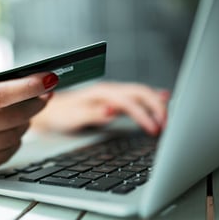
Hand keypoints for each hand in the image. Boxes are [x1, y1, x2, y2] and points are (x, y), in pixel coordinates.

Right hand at [0, 72, 58, 177]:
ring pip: (13, 138)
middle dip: (35, 105)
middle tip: (43, 95)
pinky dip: (13, 143)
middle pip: (13, 118)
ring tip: (23, 114)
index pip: (0, 95)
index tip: (49, 79)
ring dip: (25, 124)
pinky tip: (10, 133)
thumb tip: (25, 90)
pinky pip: (4, 156)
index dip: (29, 87)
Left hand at [31, 82, 168, 134]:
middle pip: (140, 92)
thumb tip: (112, 111)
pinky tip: (162, 101)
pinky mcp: (114, 101)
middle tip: (167, 125)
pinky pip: (137, 99)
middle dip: (156, 107)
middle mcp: (109, 91)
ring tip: (169, 119)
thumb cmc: (59, 114)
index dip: (144, 114)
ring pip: (141, 94)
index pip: (129, 100)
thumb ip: (92, 114)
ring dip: (156, 105)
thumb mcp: (72, 117)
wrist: (49, 110)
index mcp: (101, 93)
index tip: (154, 129)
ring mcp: (112, 95)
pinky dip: (151, 101)